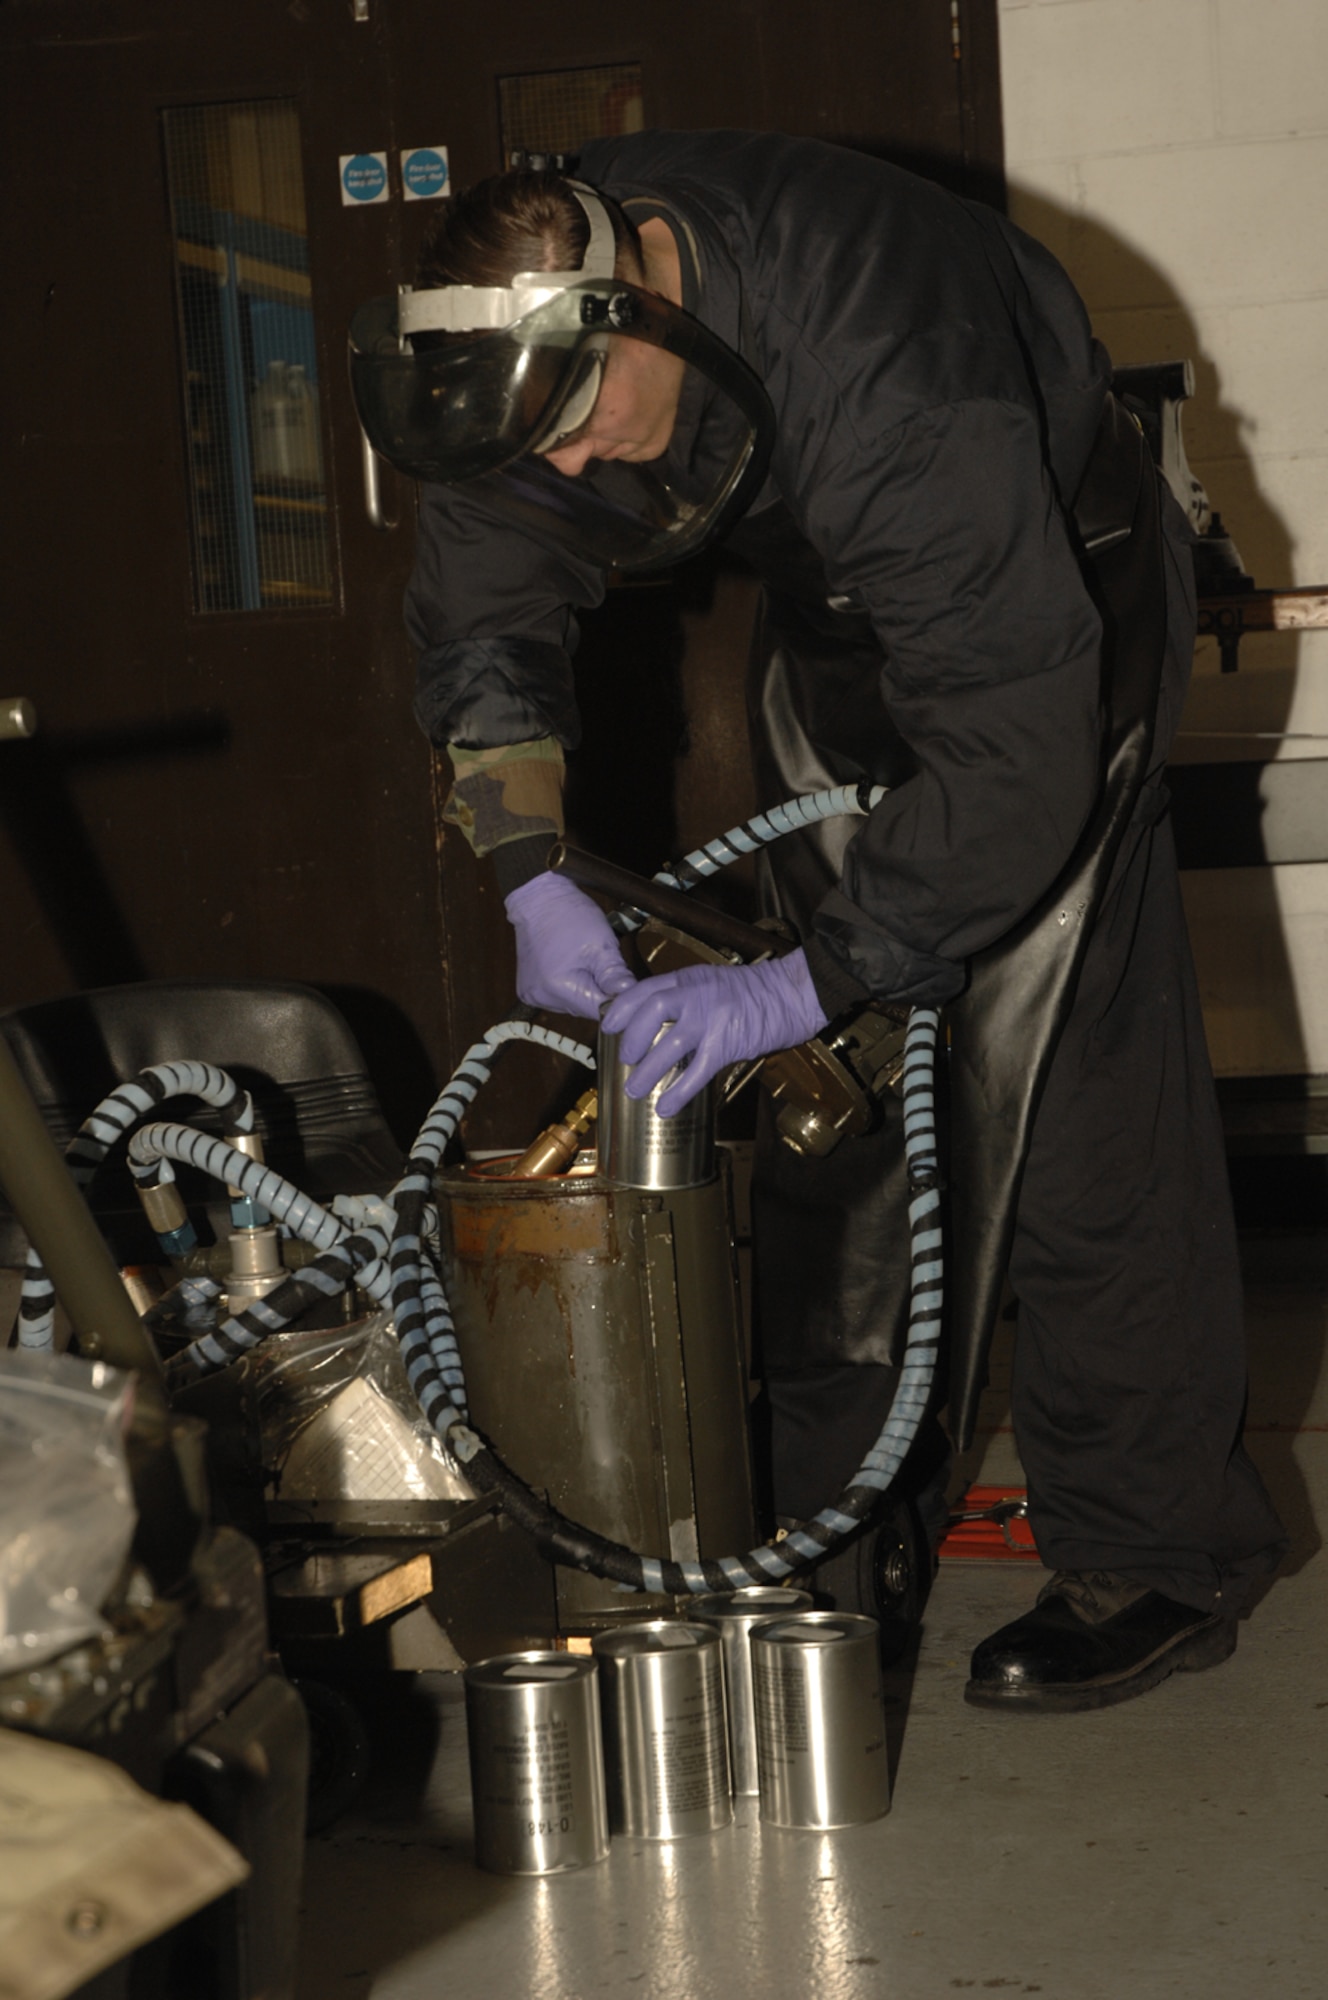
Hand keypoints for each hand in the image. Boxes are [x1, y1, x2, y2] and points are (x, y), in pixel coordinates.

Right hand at [504, 873, 635, 1018]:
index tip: (622, 983)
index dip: (617, 1000)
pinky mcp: (528, 991)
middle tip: (603, 964)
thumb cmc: (569, 915)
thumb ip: (616, 976)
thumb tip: (632, 998)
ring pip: (574, 1004)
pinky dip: (570, 986)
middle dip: (600, 992)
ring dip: (585, 990)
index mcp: (559, 988)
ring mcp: (532, 995)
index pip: (600, 1011)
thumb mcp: (602, 944)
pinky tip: (571, 966)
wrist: (538, 899)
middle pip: (586, 1009)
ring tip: (585, 962)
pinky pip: (559, 997)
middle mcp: (542, 997)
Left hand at [600, 950, 827, 1115]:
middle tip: (625, 1059)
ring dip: (646, 1072)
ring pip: (667, 1047)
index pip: (644, 990)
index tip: (608, 1026)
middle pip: (649, 1013)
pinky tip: (666, 1108)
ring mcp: (711, 1020)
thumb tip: (655, 1019)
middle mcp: (695, 996)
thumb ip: (684, 996)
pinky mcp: (727, 1045)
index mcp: (689, 979)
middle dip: (631, 1039)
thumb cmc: (754, 992)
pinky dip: (678, 1093)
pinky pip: (696, 1073)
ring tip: (634, 1089)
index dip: (621, 1009)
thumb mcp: (711, 982)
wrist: (791, 995)